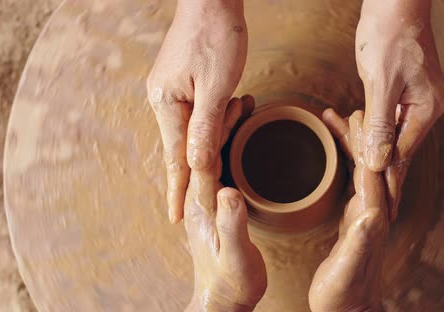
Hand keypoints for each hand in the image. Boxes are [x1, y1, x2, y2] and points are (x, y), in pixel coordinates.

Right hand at [147, 0, 246, 222]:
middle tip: (220, 159)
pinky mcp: (183, 84)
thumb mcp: (216, 86)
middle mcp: (164, 101)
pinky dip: (216, 118)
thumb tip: (196, 167)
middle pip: (185, 147)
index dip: (180, 191)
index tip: (177, 219)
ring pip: (195, 130)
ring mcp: (172, 92)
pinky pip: (198, 114)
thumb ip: (206, 128)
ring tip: (238, 102)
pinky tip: (229, 109)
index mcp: (167, 104)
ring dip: (218, 130)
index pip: (177, 160)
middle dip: (208, 157)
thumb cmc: (216, 36)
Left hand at [183, 97, 266, 311]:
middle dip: (221, 122)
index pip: (207, 158)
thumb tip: (229, 191)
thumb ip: (232, 223)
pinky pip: (224, 169)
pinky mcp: (218, 208)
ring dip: (225, 132)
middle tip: (239, 99)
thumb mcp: (236, 254)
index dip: (219, 129)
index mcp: (204, 206)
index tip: (233, 104)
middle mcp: (203, 200)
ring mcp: (209, 203)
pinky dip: (231, 149)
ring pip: (215, 157)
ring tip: (240, 110)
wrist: (222, 300)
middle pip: (209, 151)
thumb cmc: (231, 280)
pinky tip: (240, 141)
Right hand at [309, 109, 388, 311]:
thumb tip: (370, 213)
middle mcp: (373, 211)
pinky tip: (336, 150)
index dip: (366, 144)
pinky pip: (351, 179)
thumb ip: (359, 242)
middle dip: (362, 135)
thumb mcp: (348, 269)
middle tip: (351, 110)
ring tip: (338, 119)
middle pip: (370, 164)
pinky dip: (345, 161)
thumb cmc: (343, 293)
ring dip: (352, 143)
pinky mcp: (355, 216)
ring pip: (361, 167)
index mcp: (372, 218)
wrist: (347, 309)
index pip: (372, 173)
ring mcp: (365, 212)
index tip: (359, 118)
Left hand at [356, 0, 443, 219]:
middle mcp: (422, 111)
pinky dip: (359, 126)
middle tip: (370, 209)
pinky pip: (378, 120)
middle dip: (376, 175)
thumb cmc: (390, 36)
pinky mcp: (395, 94)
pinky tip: (342, 123)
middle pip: (395, 152)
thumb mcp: (382, 82)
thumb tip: (378, 163)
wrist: (394, 3)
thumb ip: (381, 125)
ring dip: (363, 148)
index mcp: (424, 111)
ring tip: (350, 172)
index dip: (388, 187)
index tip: (382, 216)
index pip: (402, 159)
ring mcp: (410, 103)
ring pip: (385, 137)